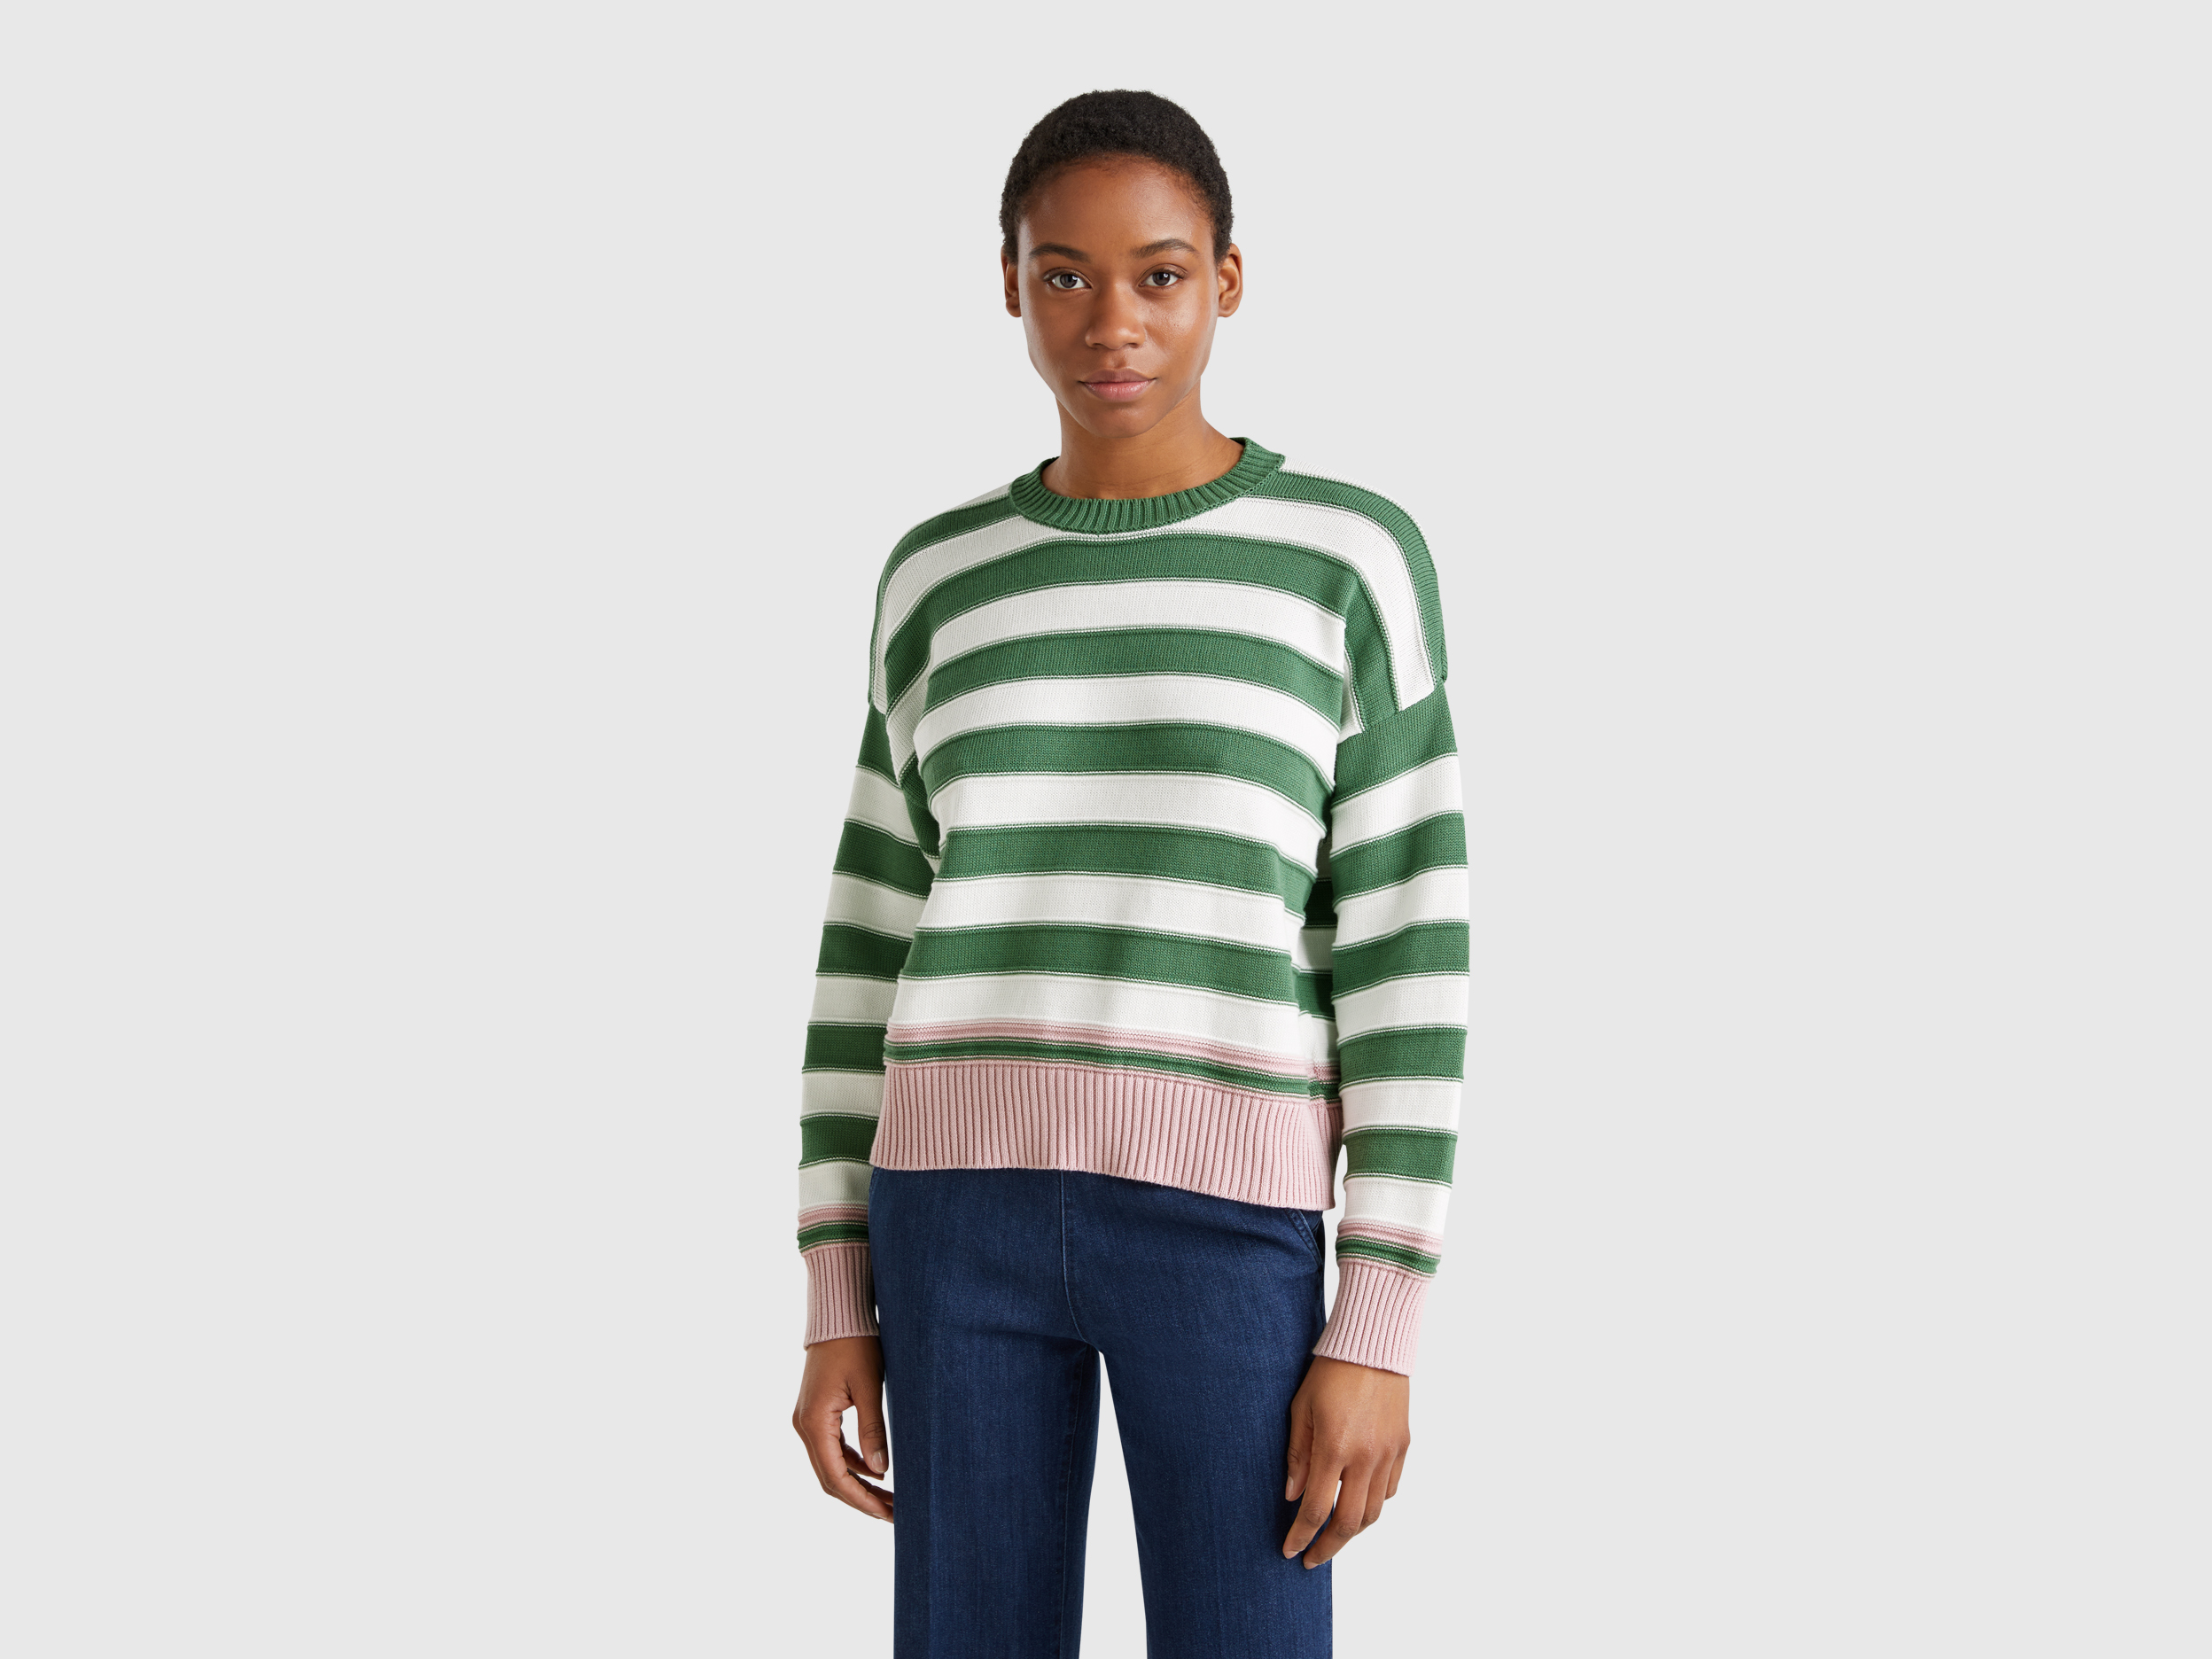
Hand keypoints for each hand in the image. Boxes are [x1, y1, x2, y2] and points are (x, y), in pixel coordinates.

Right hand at [793, 1335, 892, 1520]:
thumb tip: (882, 1473)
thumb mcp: (868, 1387)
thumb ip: (873, 1430)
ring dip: (858, 1483)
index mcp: (814, 1422)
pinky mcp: (816, 1414)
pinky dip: (853, 1464)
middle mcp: (804, 1426)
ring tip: (890, 1498)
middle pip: (830, 1477)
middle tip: (893, 1513)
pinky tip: (877, 1472)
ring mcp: (807, 1420)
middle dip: (861, 1498)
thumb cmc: (855, 1344)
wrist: (837, 1315)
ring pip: (830, 1465)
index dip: (860, 1500)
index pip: (835, 1476)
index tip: (886, 1514)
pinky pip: (832, 1449)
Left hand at [1281, 1355, 1410, 1566]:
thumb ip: (1297, 1456)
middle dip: (1328, 1547)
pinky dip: (1374, 1503)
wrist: (1373, 1345)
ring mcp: (1388, 1454)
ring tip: (1334, 1537)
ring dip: (1353, 1531)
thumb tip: (1292, 1496)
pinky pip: (1390, 1489)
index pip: (1316, 1509)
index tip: (1290, 1551)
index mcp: (1334, 1447)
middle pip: (1349, 1522)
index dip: (1301, 1536)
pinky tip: (1359, 1502)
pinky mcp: (1403, 1446)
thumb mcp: (1301, 1409)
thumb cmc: (1330, 1372)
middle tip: (1312, 1559)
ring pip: (1374, 1512)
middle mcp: (1365, 1457)